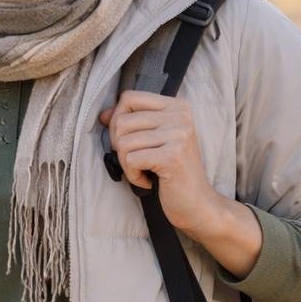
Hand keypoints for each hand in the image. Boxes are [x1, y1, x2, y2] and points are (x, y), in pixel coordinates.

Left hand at [98, 90, 223, 236]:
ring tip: (144, 171)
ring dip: (127, 164)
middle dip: (119, 146)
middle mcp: (180, 116)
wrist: (198, 203)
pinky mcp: (172, 156)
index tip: (125, 140)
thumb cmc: (173, 172)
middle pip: (122, 121)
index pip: (129, 98)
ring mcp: (178, 135)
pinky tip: (148, 181)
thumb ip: (132, 122)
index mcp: (177, 106)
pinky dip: (133, 176)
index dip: (117, 119)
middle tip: (136, 161)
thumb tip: (103, 115)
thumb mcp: (156, 140)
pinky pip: (130, 160)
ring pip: (123, 142)